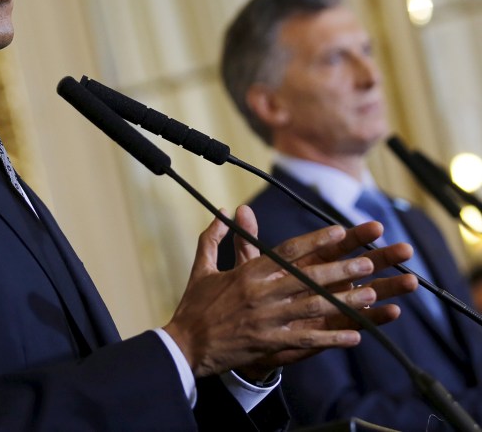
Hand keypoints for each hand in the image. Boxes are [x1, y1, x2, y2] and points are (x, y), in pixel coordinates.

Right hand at [162, 205, 415, 379]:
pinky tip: (355, 336)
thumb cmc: (194, 306)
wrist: (185, 345)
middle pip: (308, 278)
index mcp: (247, 274)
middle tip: (369, 261)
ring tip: (371, 294)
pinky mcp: (269, 343)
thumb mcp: (201, 268)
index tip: (340, 231)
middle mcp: (260, 294)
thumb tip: (222, 211)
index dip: (316, 241)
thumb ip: (214, 237)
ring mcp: (267, 320)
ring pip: (314, 307)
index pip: (287, 251)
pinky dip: (332, 338)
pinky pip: (307, 340)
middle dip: (341, 269)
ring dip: (344, 300)